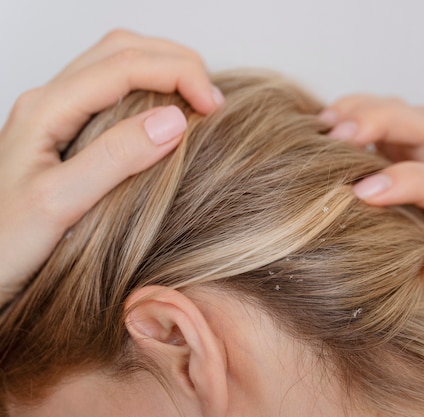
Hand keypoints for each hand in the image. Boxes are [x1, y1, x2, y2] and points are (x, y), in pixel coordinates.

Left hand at [0, 29, 223, 303]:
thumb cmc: (5, 244)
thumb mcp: (59, 204)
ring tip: (199, 103)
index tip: (214, 106)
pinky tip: (169, 117)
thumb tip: (174, 120)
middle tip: (212, 100)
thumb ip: (114, 158)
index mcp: (46, 109)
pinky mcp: (68, 132)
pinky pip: (115, 91)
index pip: (125, 65)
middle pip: (123, 49)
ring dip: (165, 70)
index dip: (179, 74)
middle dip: (176, 62)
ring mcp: (59, 114)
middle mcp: (51, 101)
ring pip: (119, 63)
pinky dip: (152, 90)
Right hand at [320, 96, 423, 328]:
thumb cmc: (415, 304)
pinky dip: (343, 112)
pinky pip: (366, 115)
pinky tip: (315, 125)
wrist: (395, 291)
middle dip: (385, 121)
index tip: (361, 194)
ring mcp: (402, 162)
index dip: (409, 182)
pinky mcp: (374, 153)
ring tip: (322, 124)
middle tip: (339, 135)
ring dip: (361, 108)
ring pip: (400, 111)